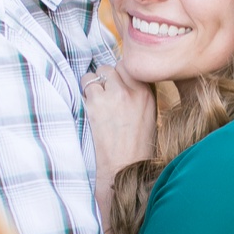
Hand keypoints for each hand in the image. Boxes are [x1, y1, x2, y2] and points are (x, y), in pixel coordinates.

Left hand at [81, 63, 155, 201]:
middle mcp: (132, 90)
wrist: (125, 166)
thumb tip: (123, 79)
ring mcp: (113, 95)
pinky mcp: (95, 103)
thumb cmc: (137, 145)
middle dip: (106, 78)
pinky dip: (84, 94)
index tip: (117, 85)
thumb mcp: (149, 114)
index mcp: (147, 93)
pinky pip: (85, 85)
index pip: (130, 66)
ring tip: (96, 101)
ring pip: (96, 73)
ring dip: (93, 84)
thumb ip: (138, 94)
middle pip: (112, 67)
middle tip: (105, 94)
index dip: (120, 74)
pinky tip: (90, 108)